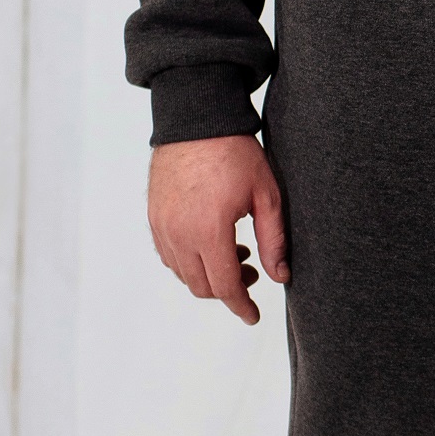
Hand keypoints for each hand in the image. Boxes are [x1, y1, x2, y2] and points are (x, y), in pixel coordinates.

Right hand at [147, 135, 288, 324]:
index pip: (225, 287)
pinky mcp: (153, 218)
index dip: (241, 306)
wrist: (196, 119)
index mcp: (208, 231)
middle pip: (202, 287)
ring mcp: (161, 226)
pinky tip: (210, 243)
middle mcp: (178, 234)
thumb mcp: (265, 194)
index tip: (254, 316)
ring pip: (183, 274)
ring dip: (209, 275)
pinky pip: (169, 256)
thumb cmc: (235, 152)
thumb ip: (274, 240)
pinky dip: (189, 262)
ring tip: (236, 251)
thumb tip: (281, 276)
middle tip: (253, 272)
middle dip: (228, 290)